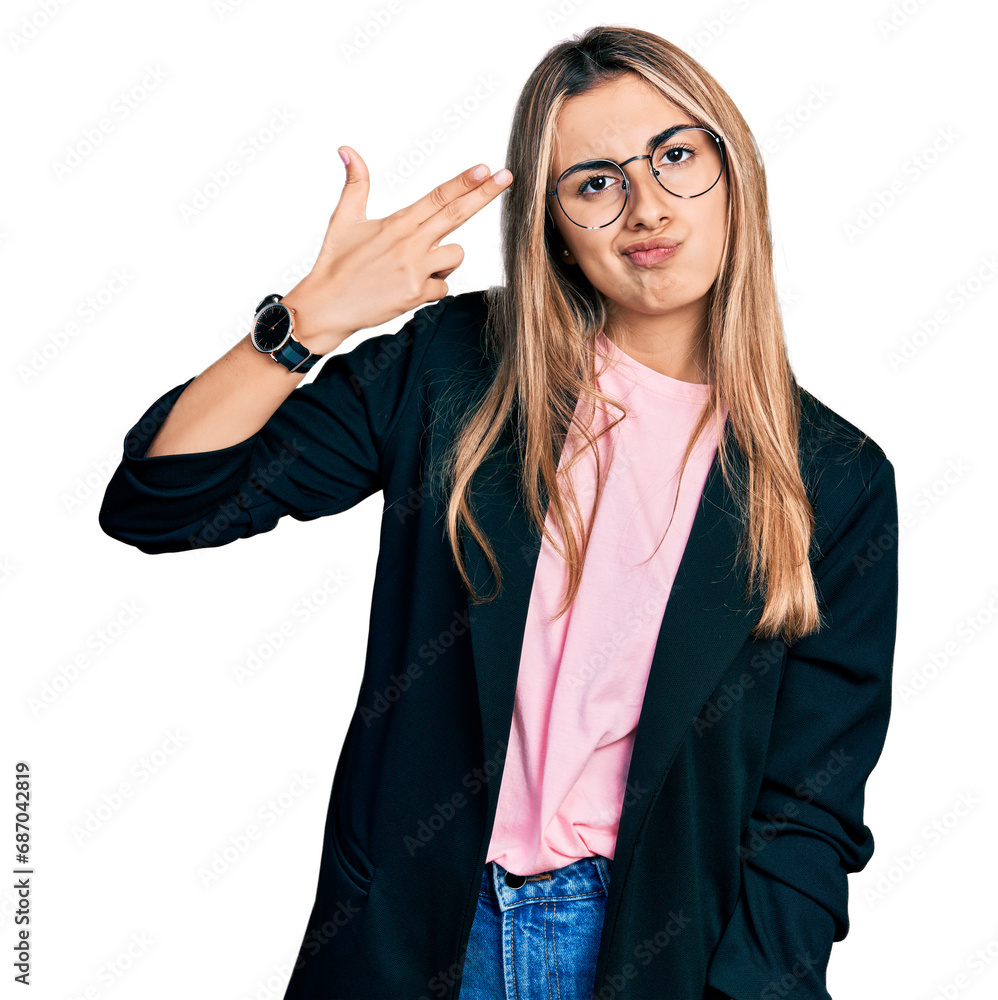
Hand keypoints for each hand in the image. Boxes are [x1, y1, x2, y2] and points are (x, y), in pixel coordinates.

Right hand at [281, 146, 511, 354]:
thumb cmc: (335, 262)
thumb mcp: (344, 218)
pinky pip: (443, 287)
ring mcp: (414, 269)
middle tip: (507, 176)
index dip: (464, 181)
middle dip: (484, 194)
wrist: (326, 305)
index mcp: (397, 222)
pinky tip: (406, 290)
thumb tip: (347, 149)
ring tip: (412, 269)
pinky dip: (431, 289)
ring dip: (444, 262)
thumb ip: (356, 184)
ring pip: (455, 256)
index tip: (485, 167)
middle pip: (456, 214)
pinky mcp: (416, 294)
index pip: (438, 196)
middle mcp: (409, 242)